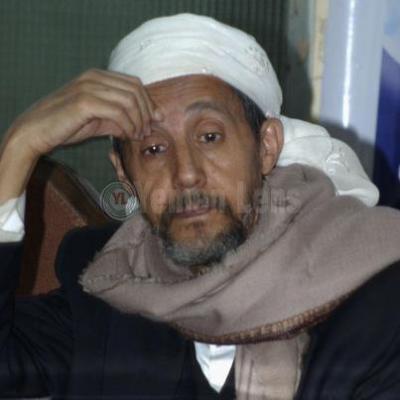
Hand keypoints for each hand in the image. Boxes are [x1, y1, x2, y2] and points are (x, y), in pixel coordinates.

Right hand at [3, 69, 161, 156]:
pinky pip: (117, 112)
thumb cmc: (67, 126)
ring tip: (138, 136)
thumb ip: (121, 118)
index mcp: (97, 76)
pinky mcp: (84, 101)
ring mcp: (88, 87)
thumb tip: (146, 124)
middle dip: (146, 112)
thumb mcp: (99, 120)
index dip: (149, 102)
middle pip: (135, 90)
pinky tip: (128, 136)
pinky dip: (127, 125)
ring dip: (138, 121)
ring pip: (129, 101)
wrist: (36, 131)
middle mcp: (94, 77)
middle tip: (147, 131)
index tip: (155, 121)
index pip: (134, 84)